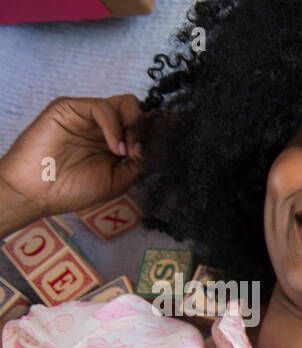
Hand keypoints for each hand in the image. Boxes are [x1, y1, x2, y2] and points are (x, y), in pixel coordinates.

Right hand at [0, 95, 144, 224]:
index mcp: (113, 139)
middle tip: (142, 150)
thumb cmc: (73, 189)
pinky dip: (115, 127)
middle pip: (136, 109)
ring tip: (128, 152)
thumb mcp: (118, 180)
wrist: (38, 192)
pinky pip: (101, 107)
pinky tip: (116, 148)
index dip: (155, 132)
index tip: (165, 145)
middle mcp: (102, 125)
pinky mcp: (69, 108)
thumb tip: (155, 146)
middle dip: (147, 127)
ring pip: (124, 102)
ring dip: (134, 127)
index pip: (141, 124)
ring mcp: (86, 115)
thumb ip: (139, 162)